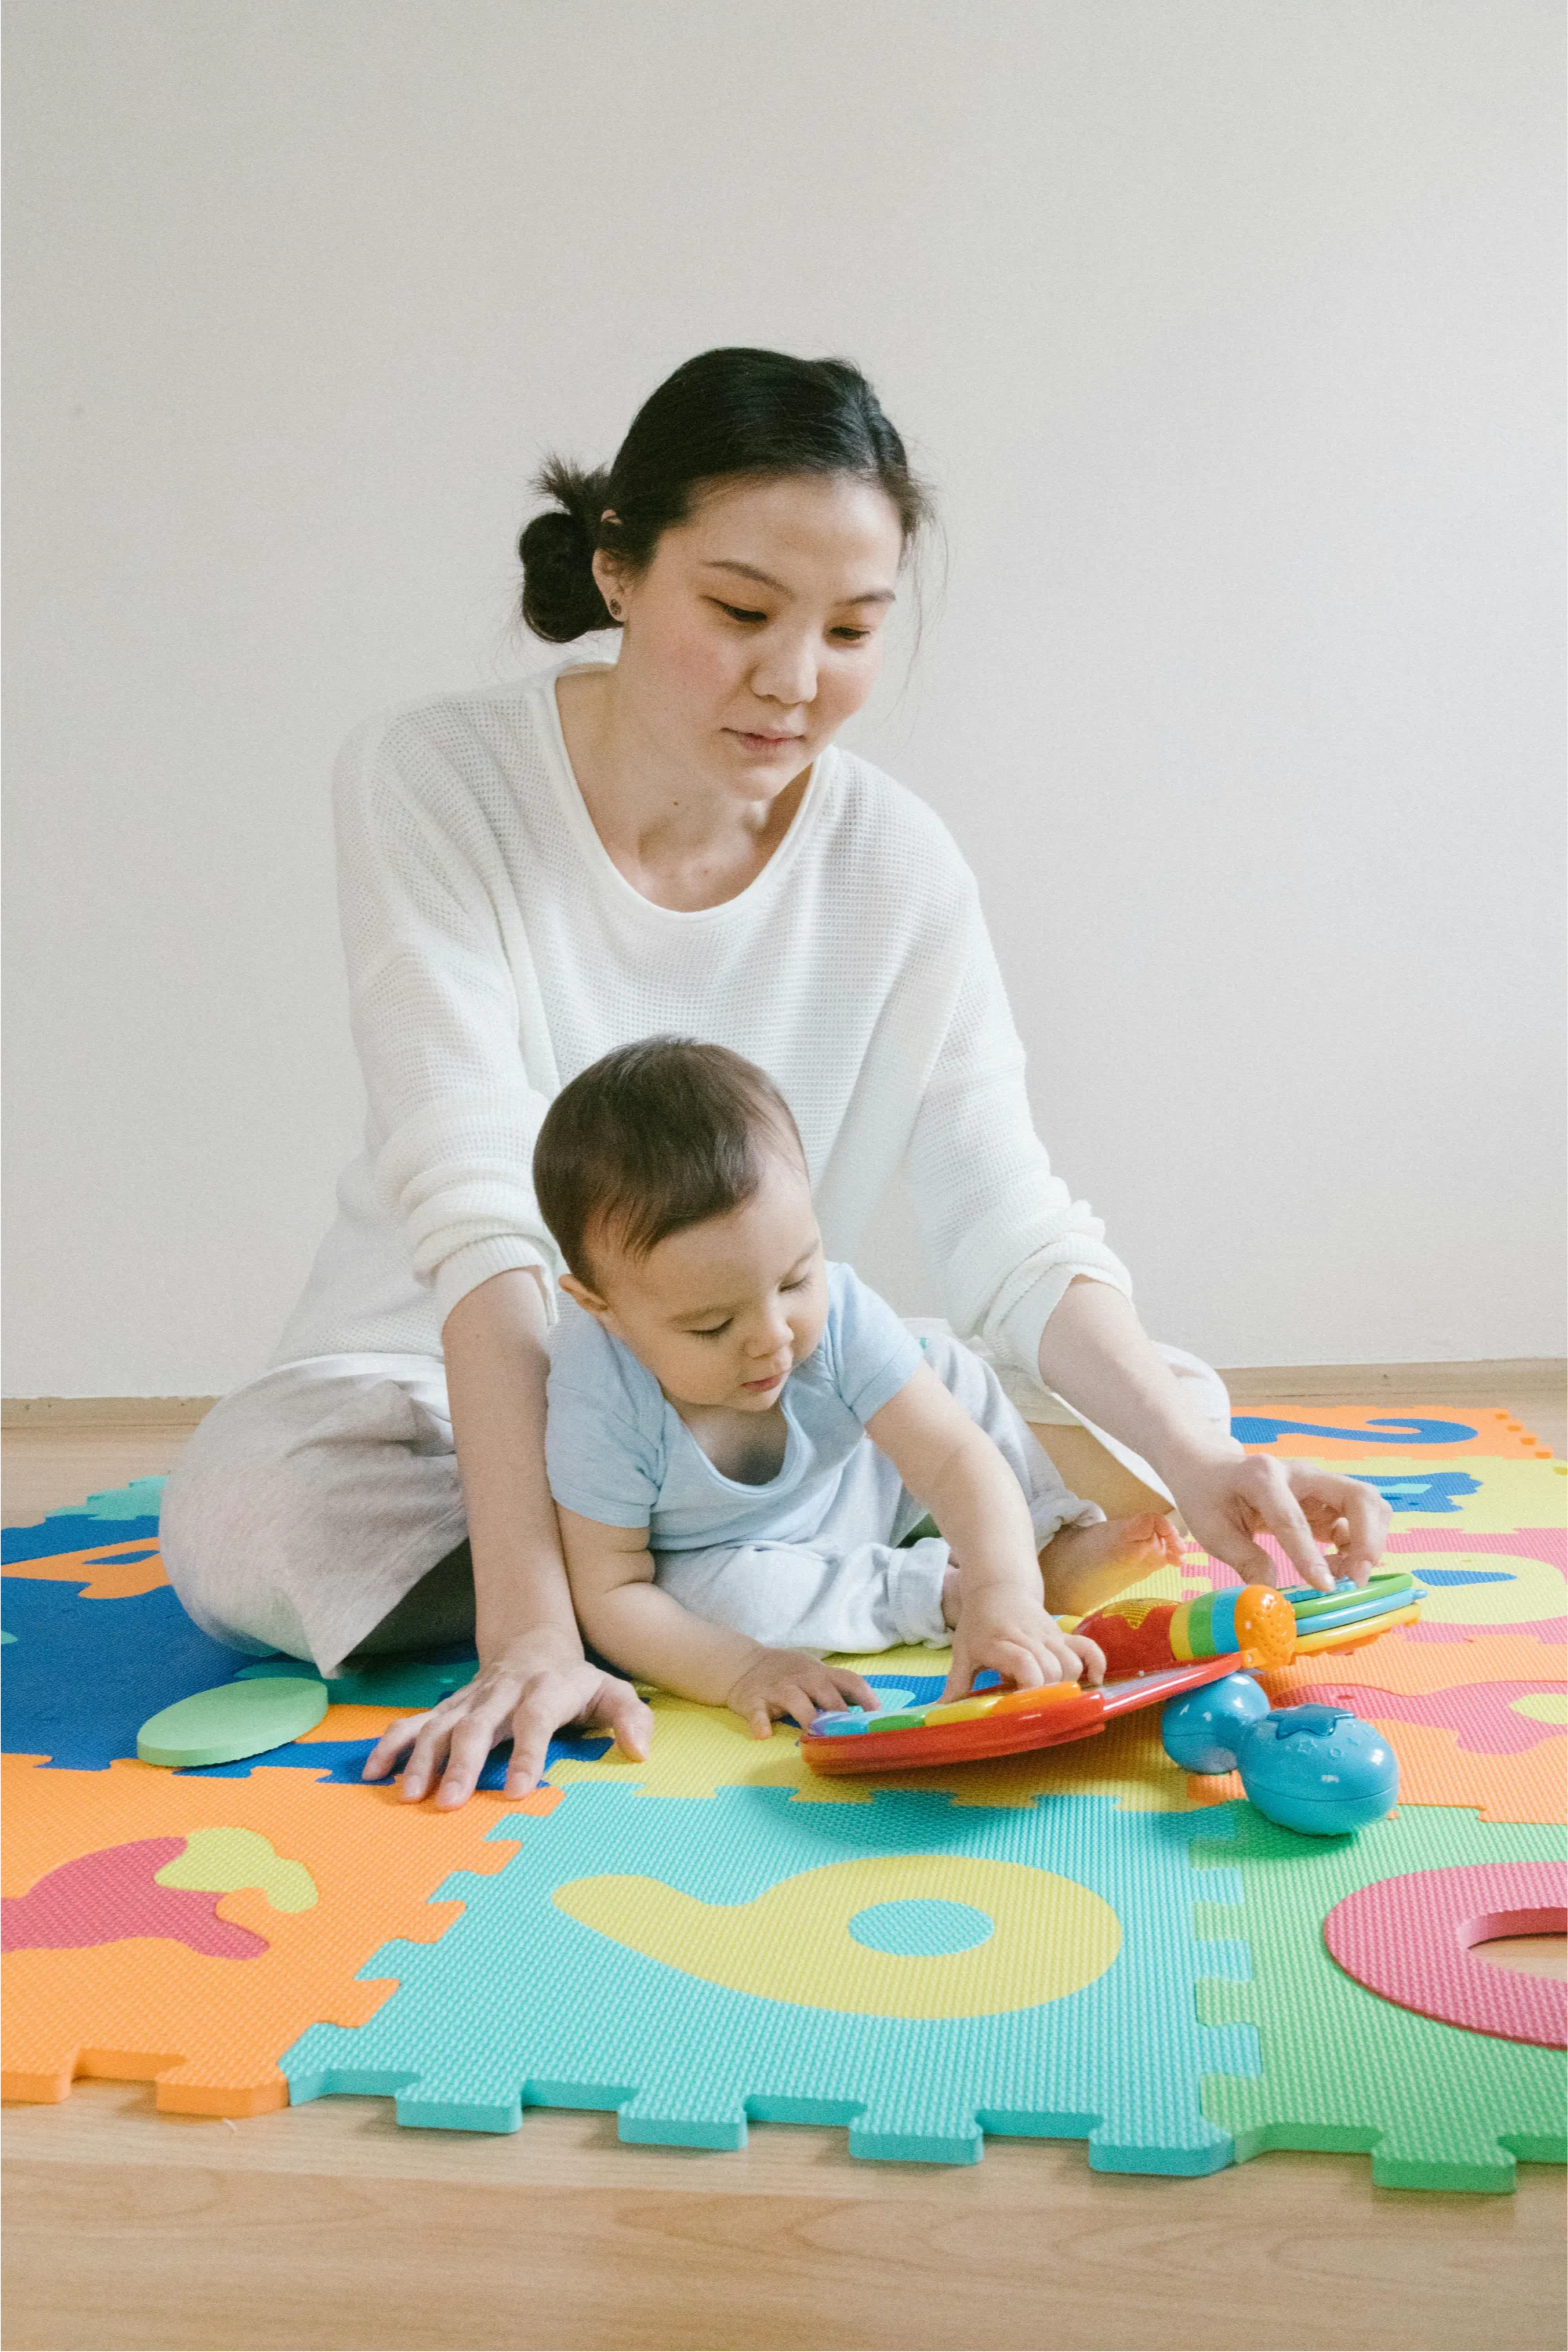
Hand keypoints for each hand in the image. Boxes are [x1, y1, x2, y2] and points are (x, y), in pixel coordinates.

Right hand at [361, 1638, 652, 1807]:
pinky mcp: (447, 1706)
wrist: (533, 1644)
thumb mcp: (611, 1692)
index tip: (520, 1793)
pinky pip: (414, 1722)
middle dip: (462, 1762)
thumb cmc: (575, 1683)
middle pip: (479, 1723)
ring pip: (441, 1723)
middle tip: (449, 1803)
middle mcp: (502, 1691)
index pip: (536, 1719)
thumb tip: (641, 1751)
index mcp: (546, 1689)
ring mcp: (470, 1698)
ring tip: (410, 1796)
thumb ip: (630, 1716)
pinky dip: (391, 1744)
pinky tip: (373, 1773)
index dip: (529, 1753)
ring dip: (422, 1758)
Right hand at [724, 1648, 880, 1739]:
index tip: (878, 1717)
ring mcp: (778, 1689)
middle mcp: (802, 1679)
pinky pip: (757, 1712)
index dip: (867, 1698)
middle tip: (849, 1734)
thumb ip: (837, 1690)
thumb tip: (871, 1713)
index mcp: (821, 1674)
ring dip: (807, 1718)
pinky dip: (759, 1723)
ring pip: (795, 1700)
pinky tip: (763, 1735)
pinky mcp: (754, 1700)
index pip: (850, 1681)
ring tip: (814, 1735)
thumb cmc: (789, 1674)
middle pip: (825, 1692)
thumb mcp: (814, 1674)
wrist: (744, 1664)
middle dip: (839, 1713)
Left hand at [941, 1584, 1105, 1704]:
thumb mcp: (963, 1650)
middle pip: (1051, 1669)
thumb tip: (940, 1712)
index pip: (1024, 1663)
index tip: (1025, 1706)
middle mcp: (1028, 1638)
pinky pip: (1088, 1647)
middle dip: (1047, 1692)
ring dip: (1066, 1683)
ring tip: (1051, 1694)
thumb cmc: (979, 1623)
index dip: (1030, 1686)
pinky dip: (1096, 1663)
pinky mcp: (1063, 1635)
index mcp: (1000, 1642)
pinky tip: (1093, 1681)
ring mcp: (1049, 1636)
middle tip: (1034, 1704)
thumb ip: (956, 1683)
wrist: (998, 1586)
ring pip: (1071, 1663)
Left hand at [1167, 1451, 1390, 1593]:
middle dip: (1368, 1541)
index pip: (1293, 1519)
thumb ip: (1245, 1561)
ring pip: (1369, 1505)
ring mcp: (1319, 1484)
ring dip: (1369, 1544)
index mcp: (1263, 1477)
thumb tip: (1273, 1597)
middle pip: (1358, 1496)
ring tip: (1344, 1576)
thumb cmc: (1208, 1497)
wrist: (1209, 1469)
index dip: (1310, 1555)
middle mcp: (1301, 1473)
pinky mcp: (1328, 1500)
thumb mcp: (1212, 1531)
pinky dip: (1358, 1548)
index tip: (1325, 1587)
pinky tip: (1335, 1568)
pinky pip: (1359, 1521)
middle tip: (1355, 1580)